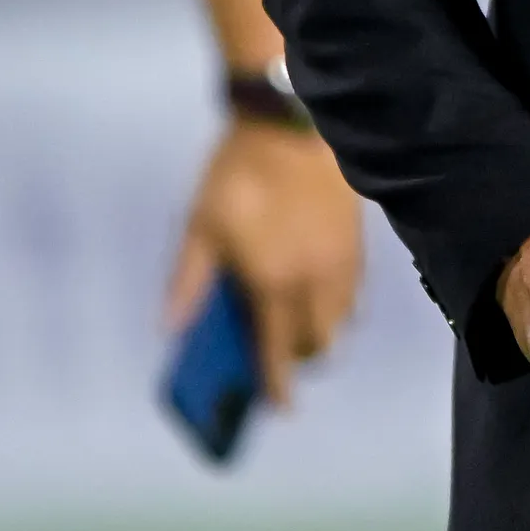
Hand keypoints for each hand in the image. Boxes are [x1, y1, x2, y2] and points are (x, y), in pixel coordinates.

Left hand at [162, 118, 362, 409]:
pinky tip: (321, 291)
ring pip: (343, 322)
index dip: (277, 385)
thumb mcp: (200, 227)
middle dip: (301, 359)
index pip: (277, 352)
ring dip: (323, 334)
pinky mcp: (359, 243)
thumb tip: (170, 329)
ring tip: (300, 324)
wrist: (290, 123)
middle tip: (281, 354)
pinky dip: (341, 307)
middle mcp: (313, 282)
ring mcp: (342, 264)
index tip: (280, 407)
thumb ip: (188, 283)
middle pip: (318, 345)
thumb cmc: (236, 175)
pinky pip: (356, 294)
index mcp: (271, 284)